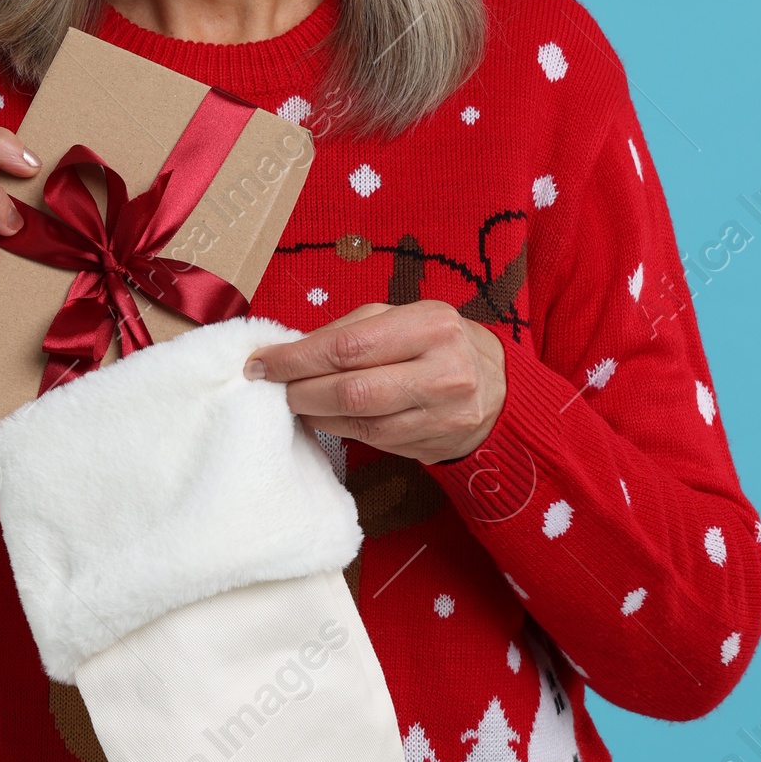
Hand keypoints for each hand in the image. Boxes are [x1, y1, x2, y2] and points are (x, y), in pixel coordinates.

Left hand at [244, 301, 506, 464]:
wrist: (498, 387)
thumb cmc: (437, 342)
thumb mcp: (404, 317)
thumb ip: (352, 330)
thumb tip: (291, 349)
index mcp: (431, 325)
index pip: (349, 345)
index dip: (297, 358)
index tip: (262, 362)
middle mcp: (443, 370)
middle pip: (352, 390)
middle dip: (301, 390)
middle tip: (273, 387)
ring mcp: (443, 414)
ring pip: (360, 421)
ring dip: (315, 412)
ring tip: (294, 401)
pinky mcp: (435, 444)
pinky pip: (373, 441)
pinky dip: (338, 429)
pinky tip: (322, 418)